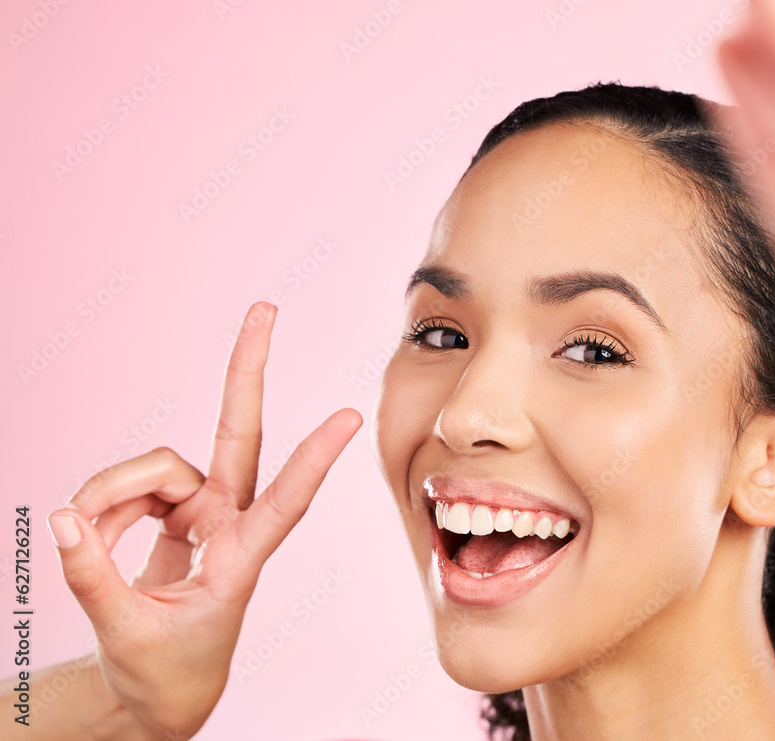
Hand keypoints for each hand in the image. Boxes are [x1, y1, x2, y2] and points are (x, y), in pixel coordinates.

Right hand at [46, 302, 361, 739]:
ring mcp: (204, 509)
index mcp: (240, 559)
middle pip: (239, 433)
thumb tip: (61, 518)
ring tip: (83, 537)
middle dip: (247, 370)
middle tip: (265, 306)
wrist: (162, 690)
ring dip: (111, 494)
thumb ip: (92, 577)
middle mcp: (230, 521)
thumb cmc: (163, 669)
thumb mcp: (127, 633)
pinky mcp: (177, 510)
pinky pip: (134, 485)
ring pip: (158, 466)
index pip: (285, 501)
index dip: (314, 458)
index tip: (350, 417)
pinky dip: (104, 506)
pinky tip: (90, 532)